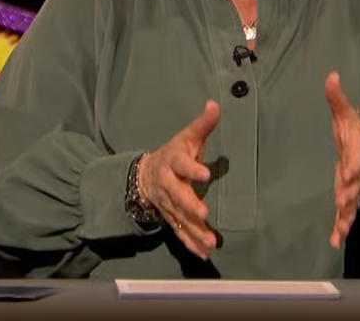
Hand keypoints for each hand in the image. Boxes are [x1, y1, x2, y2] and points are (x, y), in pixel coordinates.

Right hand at [138, 100, 219, 259]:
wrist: (145, 175)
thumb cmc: (174, 152)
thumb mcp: (187, 137)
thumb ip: (203, 124)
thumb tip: (215, 104)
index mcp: (173, 162)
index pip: (182, 164)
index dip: (193, 167)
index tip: (206, 172)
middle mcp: (169, 184)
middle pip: (178, 195)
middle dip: (190, 205)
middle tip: (203, 214)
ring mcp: (168, 203)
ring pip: (180, 218)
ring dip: (194, 231)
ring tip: (210, 243)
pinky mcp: (171, 217)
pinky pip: (180, 232)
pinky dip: (191, 243)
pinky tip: (203, 254)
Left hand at [325, 71, 359, 248]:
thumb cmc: (355, 136)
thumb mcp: (346, 116)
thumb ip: (337, 99)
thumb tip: (330, 75)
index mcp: (358, 152)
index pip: (355, 159)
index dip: (352, 166)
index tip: (346, 173)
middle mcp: (358, 174)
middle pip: (355, 185)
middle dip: (349, 193)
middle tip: (343, 201)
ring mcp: (356, 190)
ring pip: (353, 204)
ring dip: (347, 216)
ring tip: (340, 230)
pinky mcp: (350, 201)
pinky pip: (347, 216)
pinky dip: (341, 228)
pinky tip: (334, 240)